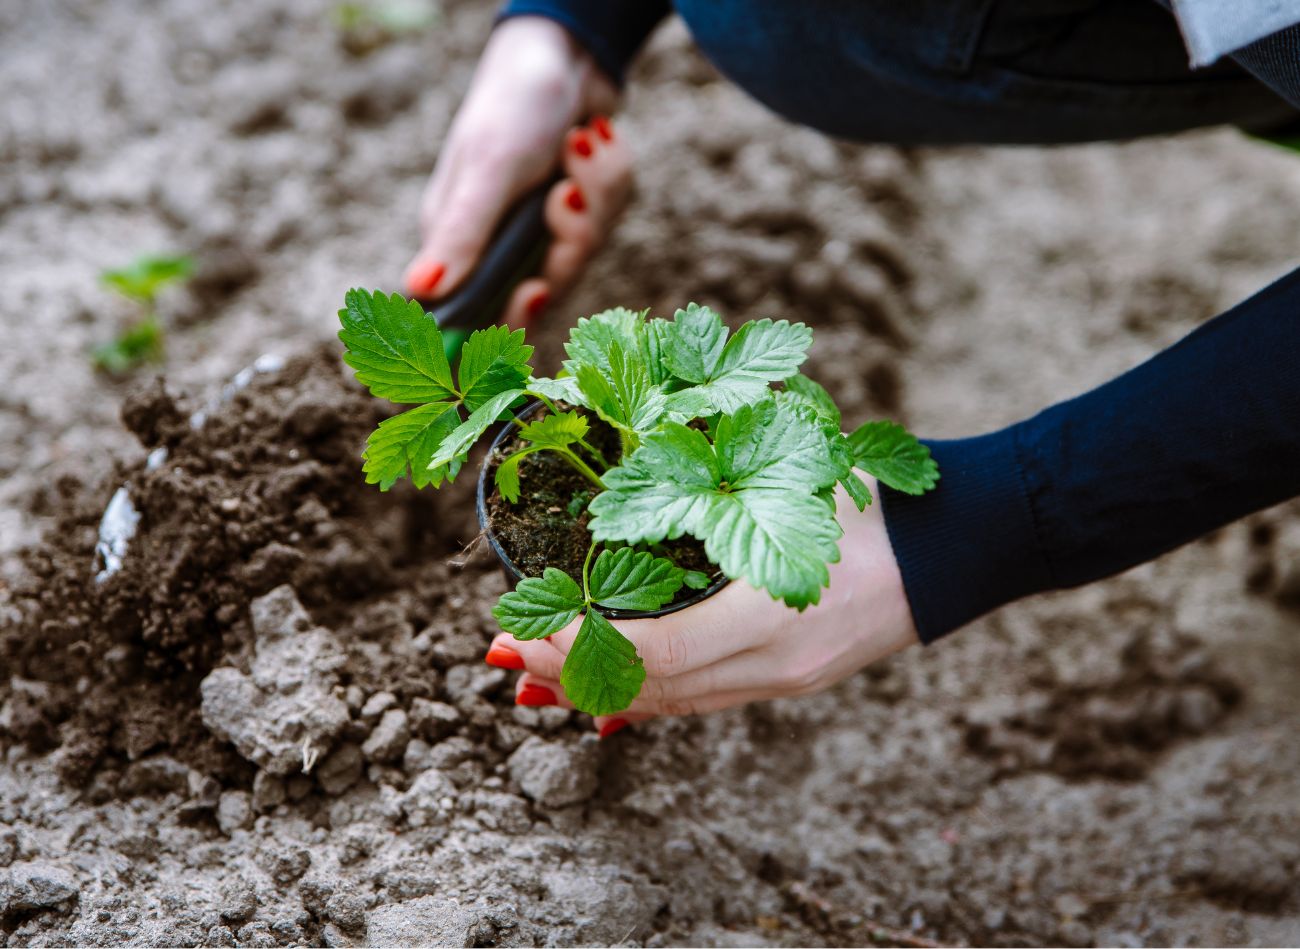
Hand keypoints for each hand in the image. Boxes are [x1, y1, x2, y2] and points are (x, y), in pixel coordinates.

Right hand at [404, 16, 632, 327]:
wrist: (567, 50)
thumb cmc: (513, 104)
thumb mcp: (487, 170)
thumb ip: (461, 235)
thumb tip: (418, 290)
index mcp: (460, 242)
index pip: (478, 315)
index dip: (509, 319)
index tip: (535, 292)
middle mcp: (498, 243)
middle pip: (547, 290)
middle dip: (570, 240)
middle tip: (567, 194)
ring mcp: (541, 229)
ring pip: (585, 252)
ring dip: (596, 196)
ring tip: (580, 144)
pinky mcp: (580, 212)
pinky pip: (609, 220)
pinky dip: (610, 178)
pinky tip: (596, 140)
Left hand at [483, 481, 920, 734]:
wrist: (958, 546)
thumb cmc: (875, 498)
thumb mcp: (793, 480)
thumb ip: (712, 484)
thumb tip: (625, 476)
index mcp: (772, 612)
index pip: (651, 652)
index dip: (576, 647)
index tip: (519, 628)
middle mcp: (774, 663)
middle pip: (650, 690)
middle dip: (569, 675)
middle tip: (507, 654)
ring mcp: (785, 680)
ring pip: (673, 703)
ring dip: (600, 692)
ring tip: (540, 680)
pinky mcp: (791, 681)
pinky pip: (703, 700)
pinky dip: (648, 697)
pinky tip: (610, 697)